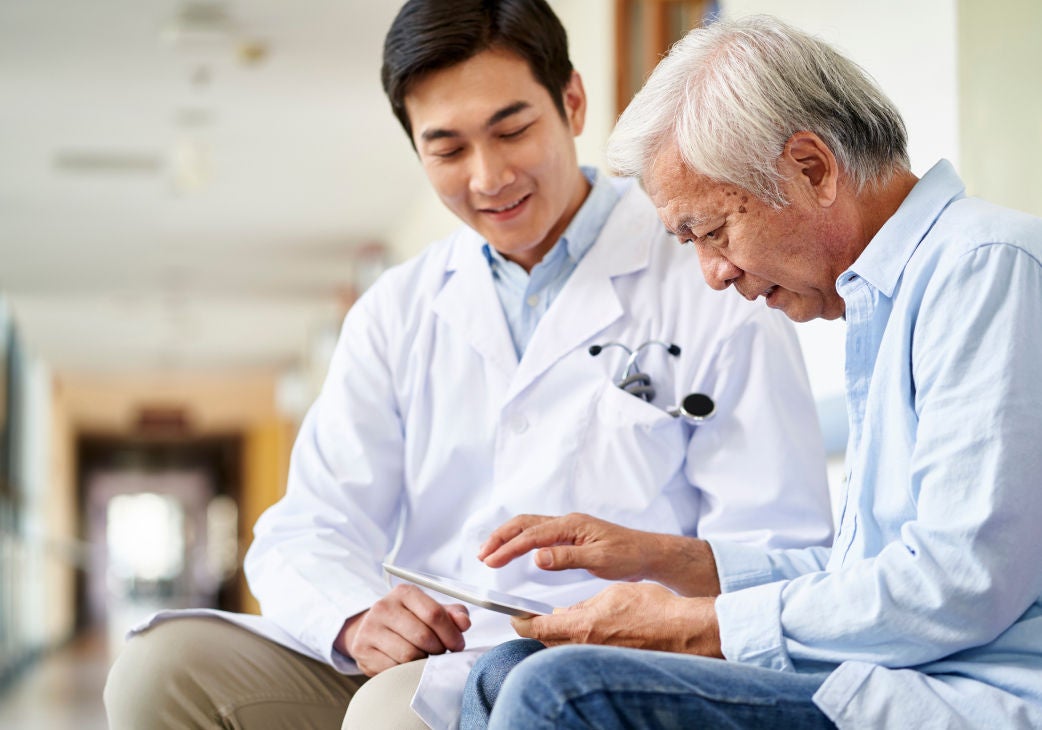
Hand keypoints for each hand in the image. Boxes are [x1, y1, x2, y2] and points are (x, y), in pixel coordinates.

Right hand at [335, 584, 470, 675]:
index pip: (434, 613)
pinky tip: (408, 664)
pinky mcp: (362, 650)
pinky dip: (406, 670)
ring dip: (423, 661)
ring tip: (425, 657)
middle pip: (423, 636)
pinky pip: (393, 668)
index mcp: (404, 592)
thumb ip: (452, 614)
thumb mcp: (430, 611)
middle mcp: (383, 606)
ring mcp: (370, 629)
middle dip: (439, 649)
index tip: (458, 645)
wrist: (372, 630)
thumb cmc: (409, 620)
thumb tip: (464, 623)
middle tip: (442, 653)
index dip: (451, 633)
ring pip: (409, 654)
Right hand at [478, 513, 719, 595]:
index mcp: (571, 525)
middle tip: (482, 555)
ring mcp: (569, 528)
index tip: (489, 561)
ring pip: (530, 527)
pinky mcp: (571, 536)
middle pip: (524, 524)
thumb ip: (567, 557)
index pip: (531, 535)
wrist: (649, 553)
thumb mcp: (599, 559)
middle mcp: (567, 522)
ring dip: (508, 538)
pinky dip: (520, 540)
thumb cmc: (628, 556)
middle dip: (500, 537)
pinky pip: (539, 533)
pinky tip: (515, 551)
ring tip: (490, 553)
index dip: (508, 548)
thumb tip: (536, 556)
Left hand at [511, 583, 721, 657]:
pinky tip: (585, 632)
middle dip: (538, 629)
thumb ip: (583, 605)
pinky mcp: (611, 663)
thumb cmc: (653, 607)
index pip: (539, 628)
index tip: (515, 616)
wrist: (683, 630)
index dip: (522, 622)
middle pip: (548, 641)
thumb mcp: (612, 594)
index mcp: (583, 626)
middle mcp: (587, 647)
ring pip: (565, 649)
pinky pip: (584, 654)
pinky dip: (577, 644)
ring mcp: (599, 658)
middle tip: (532, 618)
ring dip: (557, 637)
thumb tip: (564, 612)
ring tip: (560, 622)